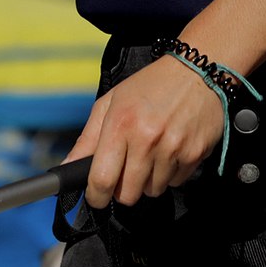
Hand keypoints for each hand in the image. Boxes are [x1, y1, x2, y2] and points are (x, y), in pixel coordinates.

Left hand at [65, 54, 224, 207]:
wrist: (199, 69)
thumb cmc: (150, 85)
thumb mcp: (111, 102)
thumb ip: (87, 139)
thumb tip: (66, 169)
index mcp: (121, 124)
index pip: (102, 180)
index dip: (96, 196)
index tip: (96, 197)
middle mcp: (147, 139)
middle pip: (128, 195)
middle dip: (124, 189)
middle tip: (128, 169)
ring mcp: (173, 148)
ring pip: (153, 191)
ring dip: (150, 180)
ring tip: (154, 152)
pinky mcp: (195, 154)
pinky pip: (176, 182)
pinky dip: (171, 173)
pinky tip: (172, 149)